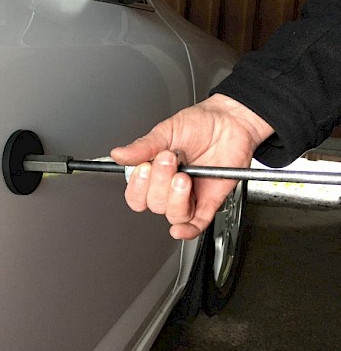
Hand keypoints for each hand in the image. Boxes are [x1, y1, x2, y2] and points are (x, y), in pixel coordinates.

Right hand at [110, 94, 273, 239]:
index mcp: (155, 172)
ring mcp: (189, 195)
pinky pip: (196, 224)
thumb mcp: (167, 131)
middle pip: (154, 204)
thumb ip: (143, 147)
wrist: (231, 120)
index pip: (137, 195)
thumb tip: (119, 154)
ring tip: (183, 177)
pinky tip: (179, 229)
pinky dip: (187, 230)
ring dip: (175, 198)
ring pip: (173, 214)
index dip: (138, 186)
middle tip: (170, 158)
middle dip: (160, 182)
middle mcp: (169, 187)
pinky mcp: (209, 202)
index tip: (144, 166)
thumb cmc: (201, 123)